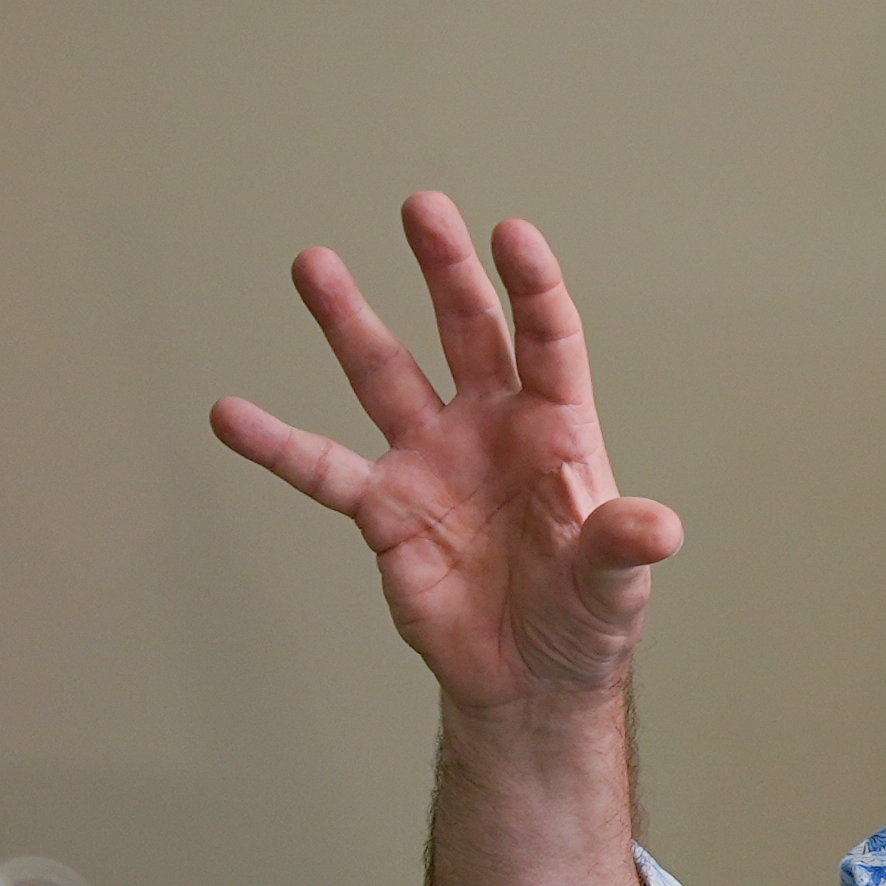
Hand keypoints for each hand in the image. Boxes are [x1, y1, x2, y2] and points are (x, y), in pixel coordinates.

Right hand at [216, 195, 683, 729]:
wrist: (528, 678)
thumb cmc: (583, 619)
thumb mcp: (614, 589)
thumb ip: (622, 550)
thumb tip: (657, 526)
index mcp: (556, 432)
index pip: (547, 343)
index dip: (532, 289)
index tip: (511, 233)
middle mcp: (490, 428)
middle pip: (467, 331)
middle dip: (444, 270)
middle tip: (420, 207)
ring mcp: (431, 461)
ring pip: (385, 376)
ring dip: (349, 321)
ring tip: (313, 262)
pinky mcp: (384, 510)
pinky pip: (322, 469)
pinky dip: (275, 444)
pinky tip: (228, 413)